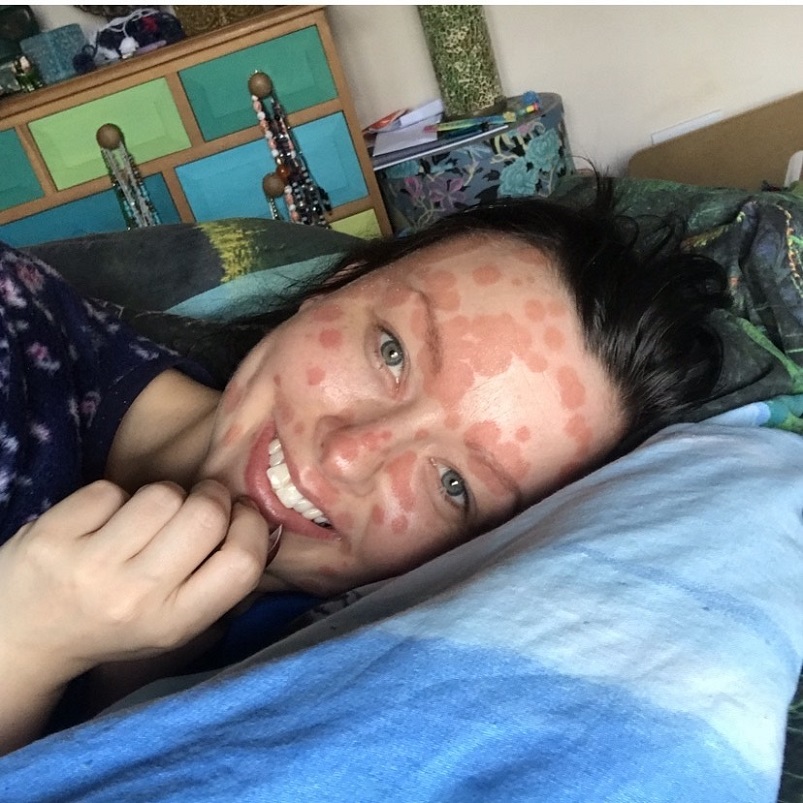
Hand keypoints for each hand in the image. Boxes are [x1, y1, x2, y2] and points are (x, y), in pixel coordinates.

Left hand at [0, 479, 273, 682]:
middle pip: (205, 515)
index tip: (239, 517)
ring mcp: (89, 567)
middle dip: (211, 497)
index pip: (242, 563)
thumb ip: (216, 580)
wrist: (23, 637)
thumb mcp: (174, 623)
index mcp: (174, 623)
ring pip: (162, 494)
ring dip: (162, 496)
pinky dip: (112, 498)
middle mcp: (134, 598)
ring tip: (145, 518)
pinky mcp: (52, 537)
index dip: (252, 526)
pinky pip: (110, 489)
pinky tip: (102, 522)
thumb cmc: (114, 624)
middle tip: (197, 506)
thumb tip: (264, 519)